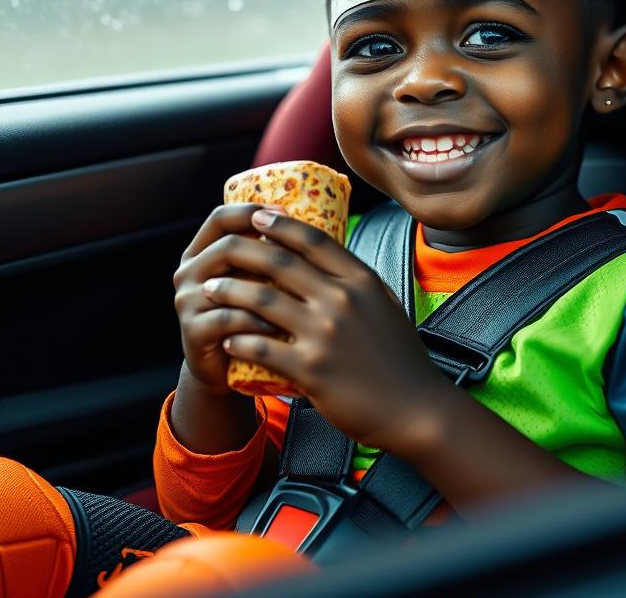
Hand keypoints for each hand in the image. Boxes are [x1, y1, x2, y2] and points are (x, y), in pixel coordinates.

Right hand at [172, 202, 297, 396]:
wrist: (226, 364)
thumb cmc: (251, 314)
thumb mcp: (256, 279)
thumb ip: (269, 254)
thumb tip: (312, 223)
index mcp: (202, 250)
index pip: (220, 218)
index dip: (251, 212)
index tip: (285, 212)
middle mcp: (189, 271)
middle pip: (226, 247)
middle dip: (266, 249)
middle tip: (300, 257)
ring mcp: (187, 301)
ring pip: (230, 284)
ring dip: (266, 289)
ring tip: (299, 294)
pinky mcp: (193, 331)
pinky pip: (230, 319)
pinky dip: (259, 322)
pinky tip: (282, 328)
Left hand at [207, 208, 451, 450]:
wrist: (414, 408)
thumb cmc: (401, 358)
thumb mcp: (386, 305)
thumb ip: (358, 282)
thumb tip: (330, 258)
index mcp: (361, 281)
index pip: (315, 240)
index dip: (282, 225)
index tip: (258, 216)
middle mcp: (342, 300)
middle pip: (281, 263)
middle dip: (244, 251)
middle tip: (222, 249)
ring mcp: (325, 334)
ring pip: (262, 301)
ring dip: (230, 292)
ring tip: (211, 289)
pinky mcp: (311, 368)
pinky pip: (261, 347)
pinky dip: (238, 339)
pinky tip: (226, 337)